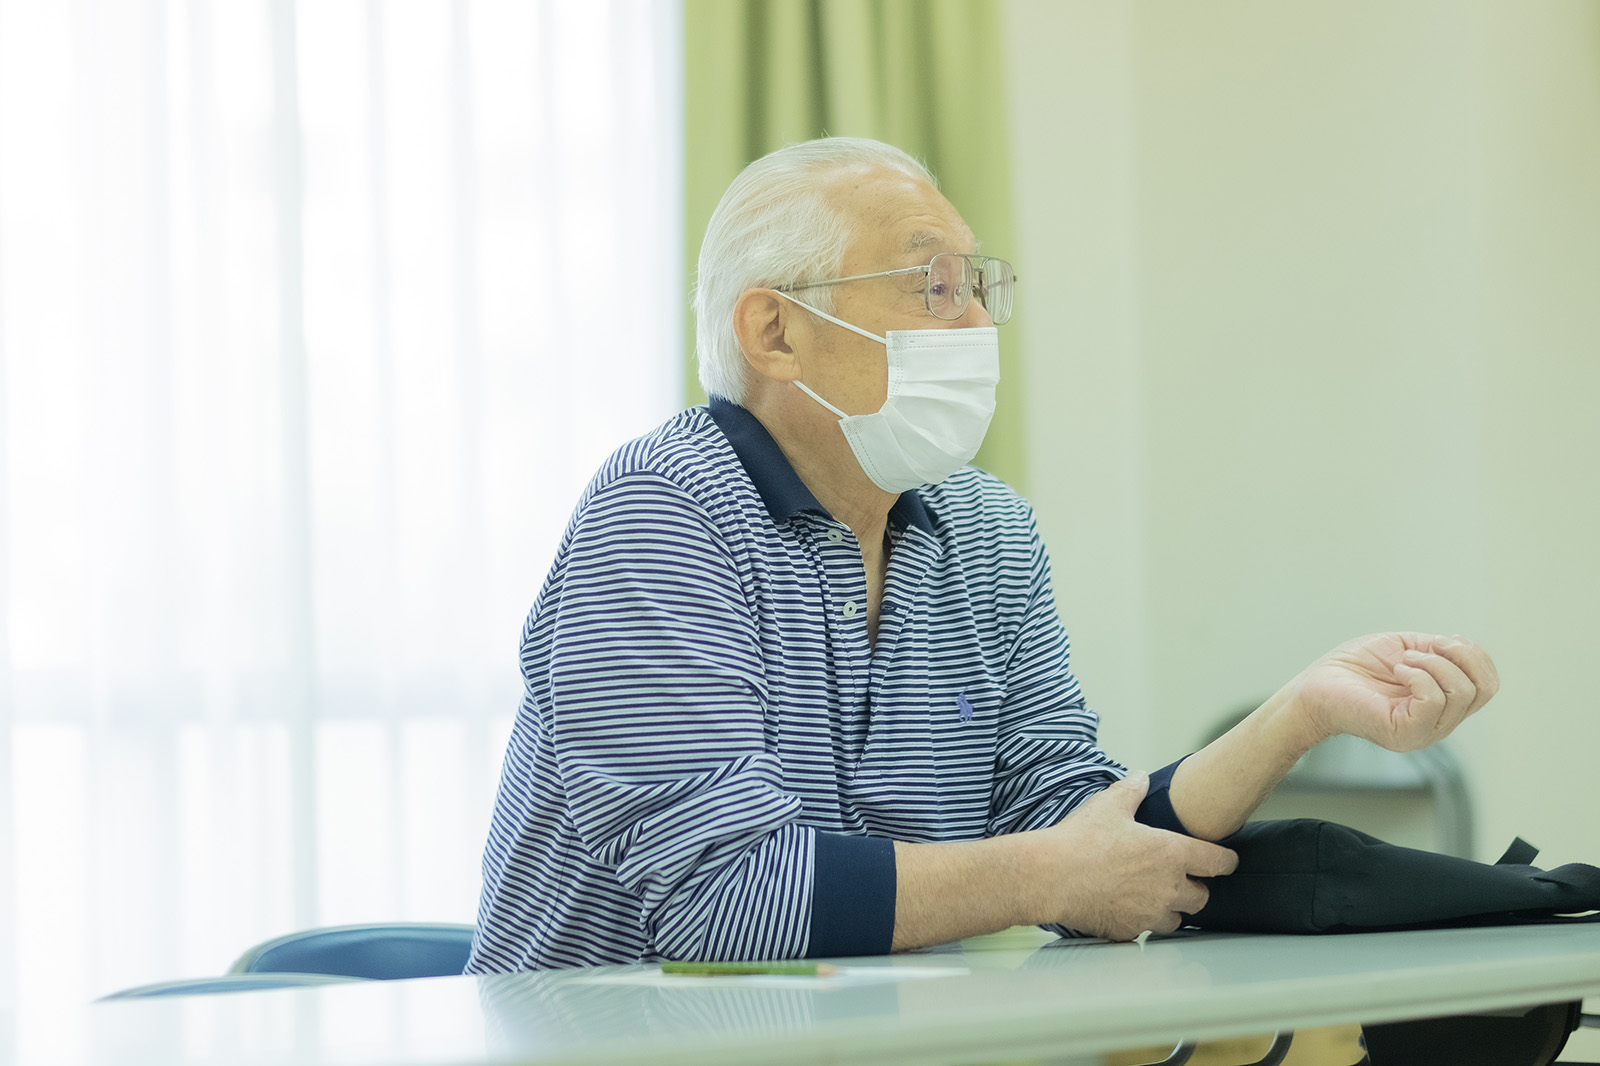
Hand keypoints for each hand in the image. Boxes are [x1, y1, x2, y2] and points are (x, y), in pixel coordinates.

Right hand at [1028, 773, 1237, 940]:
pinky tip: (1123, 908)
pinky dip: (1139, 921)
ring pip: (1177, 919)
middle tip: (1180, 878)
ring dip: (1171, 909)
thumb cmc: (1081, 841)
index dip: (1225, 860)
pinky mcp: (1129, 931)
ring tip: (1153, 896)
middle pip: (1202, 897)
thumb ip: (1131, 790)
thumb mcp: (1109, 805)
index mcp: (1172, 854)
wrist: (1051, 877)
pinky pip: (1144, 930)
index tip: (1226, 860)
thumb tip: (1140, 778)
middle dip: (1195, 888)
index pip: (1218, 862)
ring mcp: (1150, 914)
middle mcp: (1169, 888)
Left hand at [1290, 632, 1498, 752]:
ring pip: (1461, 693)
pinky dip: (1419, 676)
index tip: (1443, 640)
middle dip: (1461, 656)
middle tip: (1425, 647)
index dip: (1475, 655)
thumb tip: (1463, 648)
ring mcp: (1424, 732)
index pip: (1488, 686)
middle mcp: (1439, 723)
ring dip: (1433, 663)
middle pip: (1484, 689)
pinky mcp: (1405, 733)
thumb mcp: (1407, 648)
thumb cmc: (1355, 667)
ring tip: (1402, 662)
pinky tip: (1398, 671)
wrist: (1316, 685)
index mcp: (1443, 705)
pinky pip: (1433, 700)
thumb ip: (1439, 651)